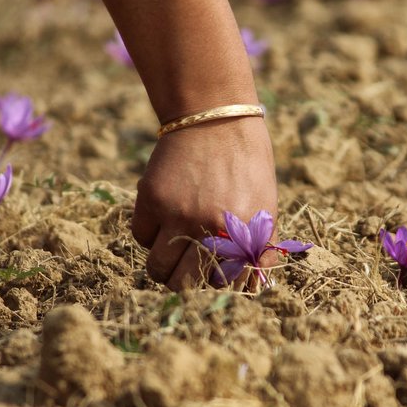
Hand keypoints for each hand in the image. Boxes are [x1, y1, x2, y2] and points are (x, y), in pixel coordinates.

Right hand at [131, 116, 277, 290]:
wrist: (215, 119)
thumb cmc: (246, 165)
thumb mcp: (265, 207)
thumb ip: (259, 248)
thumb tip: (252, 286)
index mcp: (242, 236)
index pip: (224, 287)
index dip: (217, 286)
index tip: (213, 278)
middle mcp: (208, 229)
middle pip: (185, 286)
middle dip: (186, 282)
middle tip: (189, 267)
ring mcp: (176, 215)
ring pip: (157, 269)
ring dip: (163, 264)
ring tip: (173, 246)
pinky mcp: (151, 199)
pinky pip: (141, 237)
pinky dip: (150, 233)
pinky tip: (164, 214)